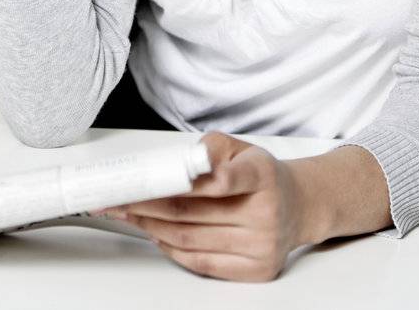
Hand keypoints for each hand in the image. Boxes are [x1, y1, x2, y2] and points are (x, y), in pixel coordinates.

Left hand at [101, 131, 313, 281]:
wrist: (298, 206)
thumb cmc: (261, 176)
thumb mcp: (239, 148)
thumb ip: (208, 150)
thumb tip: (177, 163)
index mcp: (262, 175)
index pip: (225, 180)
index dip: (187, 183)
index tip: (154, 180)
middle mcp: (266, 212)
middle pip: (192, 213)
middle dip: (147, 206)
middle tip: (120, 198)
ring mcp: (262, 245)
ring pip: (190, 240)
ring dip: (151, 228)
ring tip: (130, 215)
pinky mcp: (256, 269)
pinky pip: (202, 264)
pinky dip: (172, 250)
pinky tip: (156, 235)